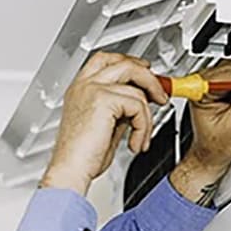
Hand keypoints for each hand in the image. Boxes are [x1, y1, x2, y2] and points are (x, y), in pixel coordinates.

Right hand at [41, 52, 169, 195]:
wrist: (70, 170)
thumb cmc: (81, 158)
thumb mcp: (104, 126)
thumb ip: (119, 109)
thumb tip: (138, 103)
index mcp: (80, 89)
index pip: (106, 60)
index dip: (130, 62)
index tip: (147, 73)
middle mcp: (84, 85)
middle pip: (125, 63)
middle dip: (149, 78)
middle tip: (160, 96)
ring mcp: (92, 89)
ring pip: (137, 86)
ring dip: (147, 116)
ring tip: (142, 136)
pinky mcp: (103, 99)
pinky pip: (138, 105)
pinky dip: (143, 127)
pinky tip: (134, 142)